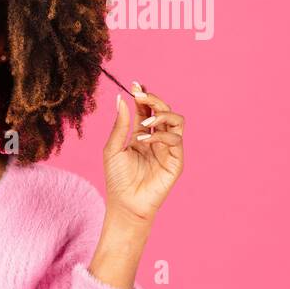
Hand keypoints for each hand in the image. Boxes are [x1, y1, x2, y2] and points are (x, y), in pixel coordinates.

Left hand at [103, 81, 184, 222]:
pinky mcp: (176, 160)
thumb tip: (120, 99)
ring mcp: (168, 149)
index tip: (134, 84)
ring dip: (162, 114)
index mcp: (141, 135)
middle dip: (154, 99)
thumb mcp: (112, 148)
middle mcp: (157, 139)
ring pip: (176, 121)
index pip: (146, 110)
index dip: (142, 97)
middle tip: (140, 94)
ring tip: (146, 120)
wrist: (125, 204)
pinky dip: (162, 135)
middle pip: (164, 111)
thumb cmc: (117, 179)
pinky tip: (145, 140)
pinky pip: (176, 140)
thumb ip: (120, 125)